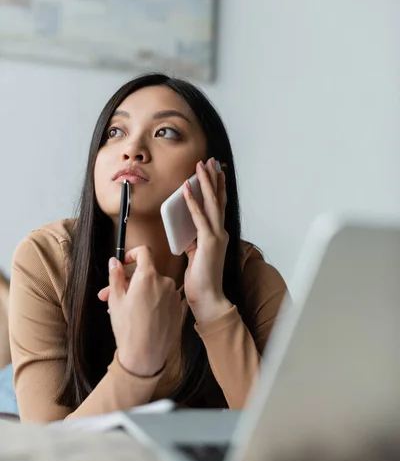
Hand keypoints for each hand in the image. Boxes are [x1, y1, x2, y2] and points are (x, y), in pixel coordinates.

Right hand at [105, 246, 181, 375]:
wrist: (145, 355)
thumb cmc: (128, 327)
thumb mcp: (115, 299)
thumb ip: (115, 276)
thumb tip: (115, 261)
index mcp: (148, 276)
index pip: (144, 252)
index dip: (132, 254)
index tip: (124, 263)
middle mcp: (165, 282)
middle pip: (146, 274)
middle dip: (129, 282)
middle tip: (111, 296)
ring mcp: (174, 296)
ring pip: (154, 288)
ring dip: (139, 294)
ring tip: (124, 311)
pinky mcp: (178, 309)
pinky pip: (163, 299)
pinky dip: (152, 303)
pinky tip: (140, 317)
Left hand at [182, 158, 232, 321]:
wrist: (208, 298)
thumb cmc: (201, 281)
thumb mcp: (195, 255)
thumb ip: (193, 242)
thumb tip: (186, 232)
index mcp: (217, 235)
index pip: (218, 206)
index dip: (217, 187)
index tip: (215, 172)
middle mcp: (220, 232)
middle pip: (217, 199)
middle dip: (214, 178)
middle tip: (210, 161)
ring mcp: (216, 236)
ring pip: (211, 203)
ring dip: (205, 183)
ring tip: (201, 167)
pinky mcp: (208, 242)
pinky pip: (198, 217)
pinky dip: (192, 201)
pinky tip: (187, 188)